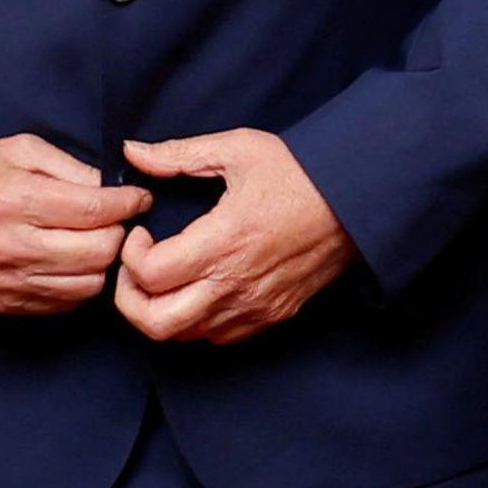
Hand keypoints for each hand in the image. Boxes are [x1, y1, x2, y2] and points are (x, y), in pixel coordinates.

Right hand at [0, 135, 151, 314]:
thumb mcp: (21, 150)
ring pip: (89, 284)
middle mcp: (11, 247)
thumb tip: (114, 188)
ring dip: (102, 262)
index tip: (138, 198)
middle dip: (119, 232)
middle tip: (116, 219)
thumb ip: (72, 167)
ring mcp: (9, 282)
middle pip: (98, 251)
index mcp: (15, 200)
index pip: (94, 210)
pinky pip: (66, 302)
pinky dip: (79, 282)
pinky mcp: (7, 305)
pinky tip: (72, 260)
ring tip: (95, 239)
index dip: (128, 203)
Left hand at [112, 131, 356, 343]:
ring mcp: (255, 306)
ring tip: (164, 278)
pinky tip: (198, 288)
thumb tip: (132, 151)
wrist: (357, 200)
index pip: (150, 275)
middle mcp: (236, 283)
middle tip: (135, 269)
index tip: (141, 234)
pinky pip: (218, 337)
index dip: (130, 256)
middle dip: (129, 299)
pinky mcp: (272, 315)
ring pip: (184, 336)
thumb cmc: (299, 172)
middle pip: (157, 323)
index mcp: (223, 240)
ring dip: (161, 311)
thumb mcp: (238, 149)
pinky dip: (195, 321)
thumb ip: (179, 155)